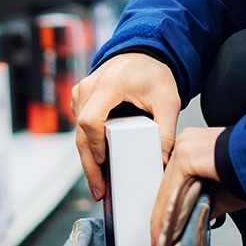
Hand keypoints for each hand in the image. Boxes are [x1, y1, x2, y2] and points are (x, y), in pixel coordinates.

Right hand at [72, 52, 180, 200]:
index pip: (90, 119)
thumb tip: (163, 158)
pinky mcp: (81, 100)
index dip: (94, 144)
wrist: (142, 54)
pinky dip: (89, 146)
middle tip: (99, 191)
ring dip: (88, 158)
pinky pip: (81, 127)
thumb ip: (167, 129)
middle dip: (89, 165)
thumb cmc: (152, 73)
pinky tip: (100, 166)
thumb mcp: (168, 100)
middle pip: (80, 132)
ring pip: (78, 132)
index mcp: (109, 85)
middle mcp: (89, 87)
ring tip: (100, 186)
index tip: (105, 162)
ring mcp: (81, 93)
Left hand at [149, 127, 245, 245]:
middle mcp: (187, 141)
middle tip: (159, 239)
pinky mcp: (187, 156)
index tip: (164, 227)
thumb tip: (191, 219)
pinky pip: (172, 190)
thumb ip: (203, 201)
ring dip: (164, 218)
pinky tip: (165, 230)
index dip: (167, 206)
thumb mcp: (221, 191)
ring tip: (161, 240)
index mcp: (194, 145)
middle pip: (168, 184)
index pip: (174, 180)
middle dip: (163, 214)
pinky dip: (168, 213)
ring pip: (168, 188)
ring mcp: (185, 146)